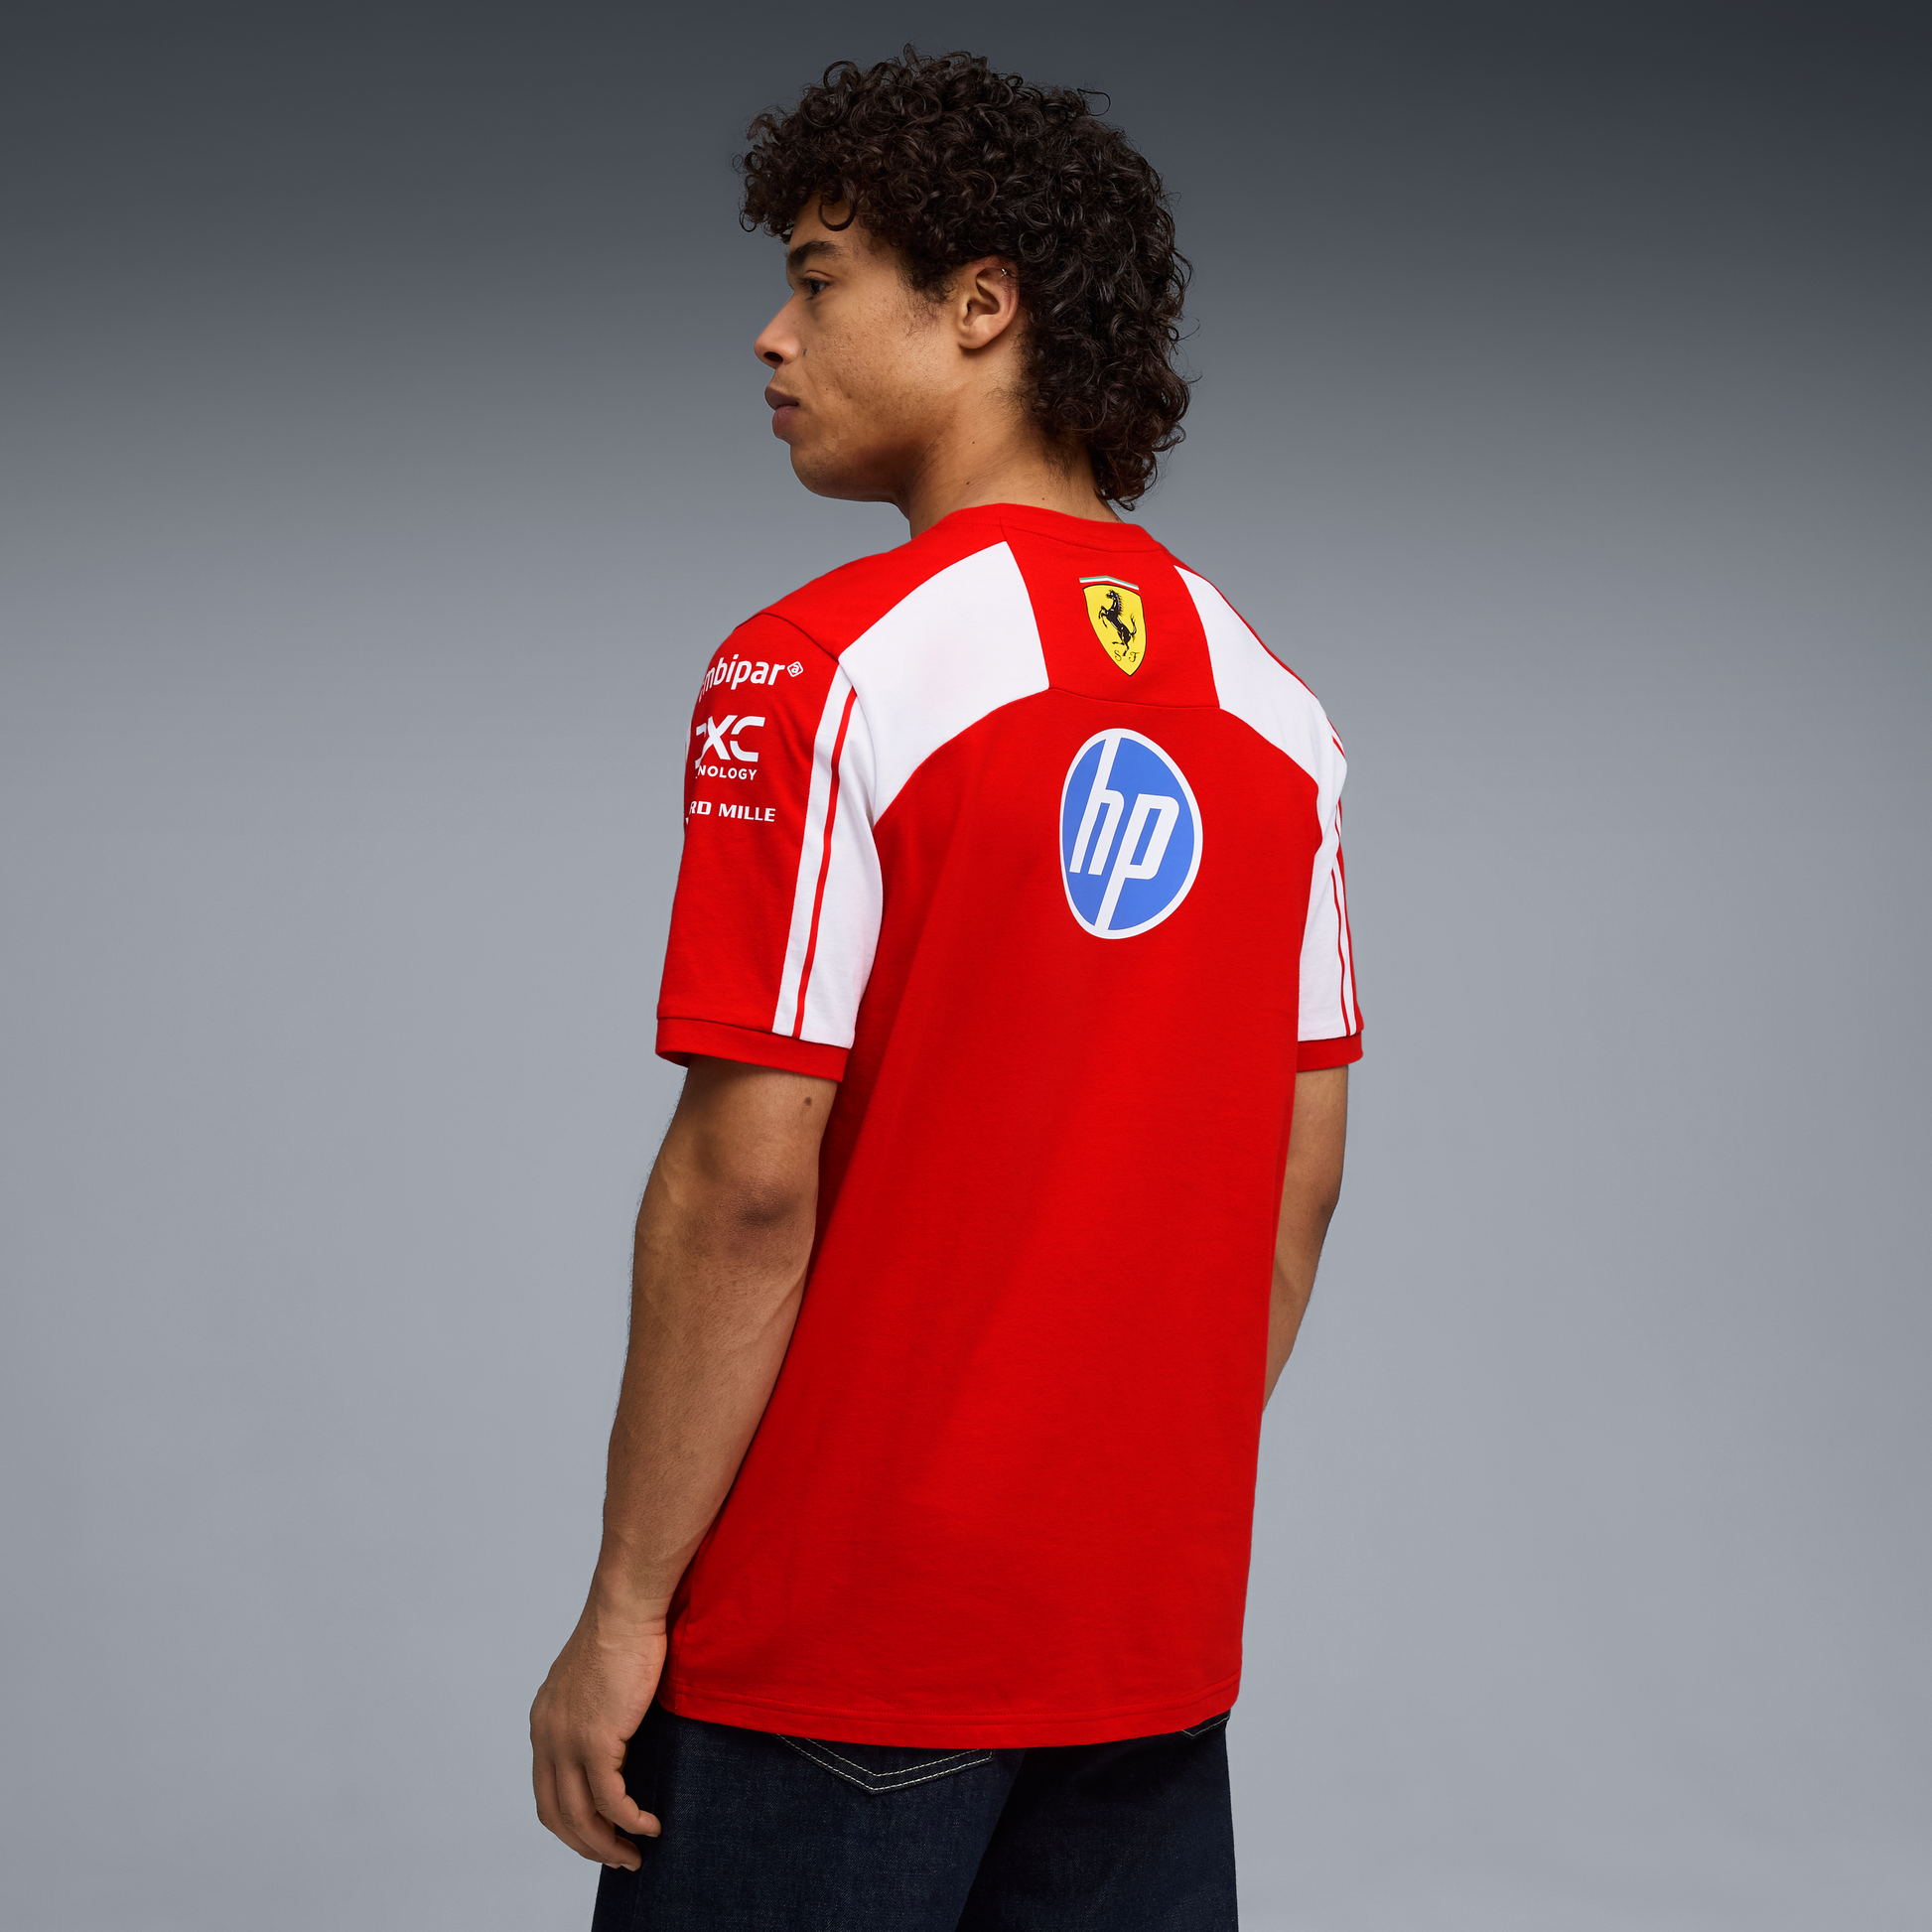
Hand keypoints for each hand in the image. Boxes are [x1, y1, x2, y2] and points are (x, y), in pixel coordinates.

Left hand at [530, 1600, 667, 1869]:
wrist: (625, 1607)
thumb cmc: (622, 1631)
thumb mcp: (597, 1681)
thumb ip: (597, 1713)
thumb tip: (622, 1744)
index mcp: (544, 1721)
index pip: (546, 1791)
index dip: (570, 1822)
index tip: (598, 1835)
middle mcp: (547, 1735)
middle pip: (556, 1814)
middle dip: (586, 1844)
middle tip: (618, 1858)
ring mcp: (567, 1740)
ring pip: (580, 1816)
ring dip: (607, 1844)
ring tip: (635, 1855)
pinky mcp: (596, 1741)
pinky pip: (610, 1800)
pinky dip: (630, 1821)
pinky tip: (650, 1825)